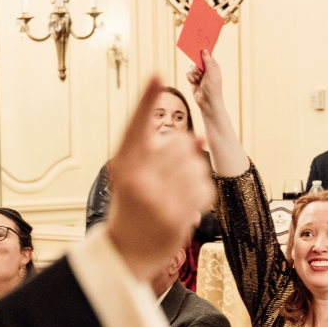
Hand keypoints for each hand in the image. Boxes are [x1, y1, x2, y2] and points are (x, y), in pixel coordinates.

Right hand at [107, 75, 211, 281]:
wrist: (124, 252)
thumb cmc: (130, 207)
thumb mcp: (132, 176)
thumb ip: (157, 153)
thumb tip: (198, 138)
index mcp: (123, 163)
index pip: (136, 125)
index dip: (147, 99)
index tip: (157, 74)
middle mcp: (136, 177)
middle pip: (181, 143)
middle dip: (185, 154)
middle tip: (171, 175)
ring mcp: (155, 198)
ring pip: (196, 165)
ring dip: (194, 175)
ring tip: (176, 192)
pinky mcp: (174, 216)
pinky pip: (204, 189)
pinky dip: (201, 195)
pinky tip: (186, 205)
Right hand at [187, 50, 223, 111]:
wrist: (207, 103)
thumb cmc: (213, 88)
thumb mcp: (211, 73)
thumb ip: (207, 61)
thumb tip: (205, 50)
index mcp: (213, 66)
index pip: (207, 55)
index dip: (202, 51)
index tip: (197, 47)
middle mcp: (206, 68)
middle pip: (196, 60)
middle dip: (197, 66)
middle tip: (200, 72)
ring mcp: (199, 74)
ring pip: (191, 67)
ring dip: (194, 74)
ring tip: (199, 80)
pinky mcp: (192, 79)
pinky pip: (187, 73)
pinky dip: (190, 78)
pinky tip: (194, 83)